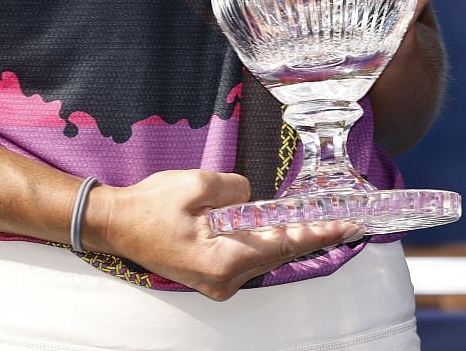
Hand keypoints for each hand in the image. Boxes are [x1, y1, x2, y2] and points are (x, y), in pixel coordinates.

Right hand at [88, 170, 362, 300]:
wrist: (117, 224)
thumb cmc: (152, 206)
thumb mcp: (198, 184)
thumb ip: (237, 190)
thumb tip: (254, 197)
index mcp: (225, 260)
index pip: (284, 245)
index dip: (319, 233)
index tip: (348, 226)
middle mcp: (225, 279)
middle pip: (278, 254)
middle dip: (310, 235)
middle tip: (346, 221)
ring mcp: (218, 281)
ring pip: (265, 256)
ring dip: (287, 237)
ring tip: (321, 222)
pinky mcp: (212, 274)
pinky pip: (249, 256)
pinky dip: (266, 241)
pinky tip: (281, 227)